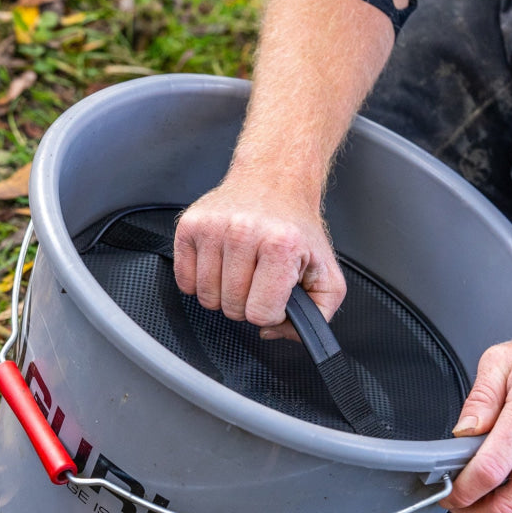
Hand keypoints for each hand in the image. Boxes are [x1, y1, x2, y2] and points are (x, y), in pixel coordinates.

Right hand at [173, 177, 346, 338]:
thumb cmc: (296, 229)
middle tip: (258, 278)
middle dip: (246, 303)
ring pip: (206, 298)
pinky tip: (220, 263)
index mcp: (281, 245)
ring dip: (223, 293)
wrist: (274, 180)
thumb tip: (272, 332)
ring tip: (240, 269)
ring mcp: (213, 228)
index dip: (270, 312)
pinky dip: (200, 282)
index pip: (260, 314)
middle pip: (231, 309)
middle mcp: (244, 232)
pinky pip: (184, 282)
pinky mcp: (189, 226)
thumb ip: (318, 315)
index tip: (275, 293)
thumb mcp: (327, 273)